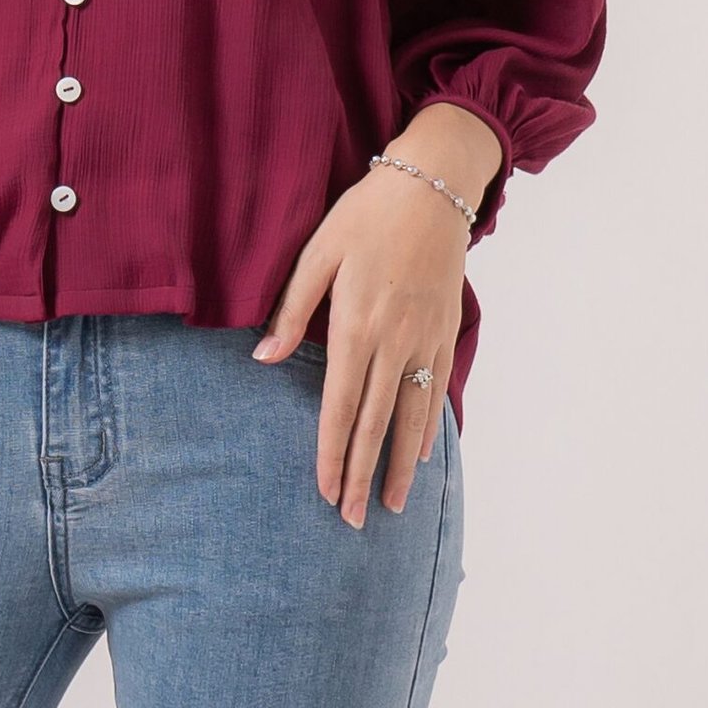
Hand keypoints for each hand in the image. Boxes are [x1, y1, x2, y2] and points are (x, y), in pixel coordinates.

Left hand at [255, 161, 467, 523]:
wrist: (433, 186)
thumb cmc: (366, 215)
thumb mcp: (318, 252)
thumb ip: (292, 309)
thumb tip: (264, 358)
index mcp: (356, 325)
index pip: (340, 407)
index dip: (333, 454)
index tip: (327, 492)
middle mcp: (394, 341)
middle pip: (375, 423)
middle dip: (363, 476)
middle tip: (355, 520)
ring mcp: (424, 339)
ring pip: (411, 416)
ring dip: (400, 465)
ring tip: (392, 505)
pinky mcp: (443, 330)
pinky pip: (436, 390)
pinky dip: (427, 428)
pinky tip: (420, 454)